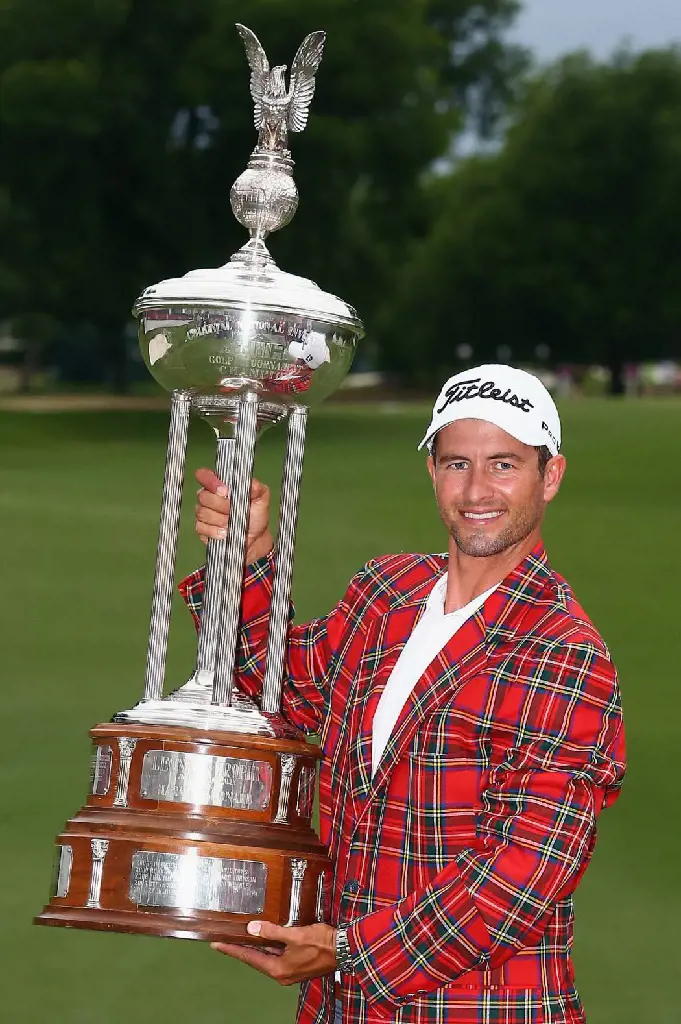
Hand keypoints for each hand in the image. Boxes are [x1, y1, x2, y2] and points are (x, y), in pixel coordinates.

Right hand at [194, 467, 273, 564]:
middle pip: (203, 496)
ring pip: (203, 513)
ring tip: (233, 522)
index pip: (205, 475)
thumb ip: (256, 488)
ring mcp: (204, 512)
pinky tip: (226, 532)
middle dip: (221, 505)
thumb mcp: (261, 498)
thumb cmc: (255, 515)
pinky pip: (202, 527)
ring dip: (220, 519)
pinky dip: (215, 531)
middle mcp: (209, 497)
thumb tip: (250, 483)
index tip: (225, 491)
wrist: (255, 537)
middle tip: (234, 510)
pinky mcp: (201, 527)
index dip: (211, 481)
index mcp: (220, 485)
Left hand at [211, 921, 336, 985]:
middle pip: (256, 959)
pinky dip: (269, 947)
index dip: (232, 950)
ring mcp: (290, 971)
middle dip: (241, 949)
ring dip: (255, 948)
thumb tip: (252, 928)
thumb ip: (272, 932)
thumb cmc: (321, 943)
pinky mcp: (297, 965)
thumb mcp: (294, 935)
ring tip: (241, 937)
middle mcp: (282, 973)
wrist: (344, 950)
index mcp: (278, 969)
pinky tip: (265, 938)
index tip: (216, 944)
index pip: (249, 958)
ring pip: (267, 957)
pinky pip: (277, 956)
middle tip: (225, 939)